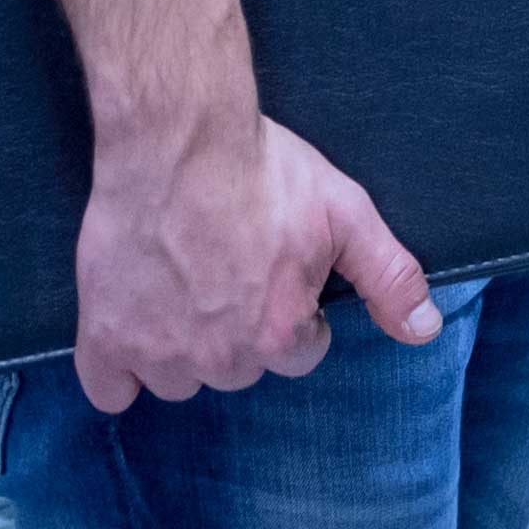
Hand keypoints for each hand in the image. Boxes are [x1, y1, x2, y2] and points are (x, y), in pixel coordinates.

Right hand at [70, 112, 432, 413]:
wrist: (180, 137)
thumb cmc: (264, 170)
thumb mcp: (347, 213)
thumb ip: (390, 278)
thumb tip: (424, 331)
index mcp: (280, 332)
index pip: (298, 352)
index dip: (290, 310)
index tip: (272, 271)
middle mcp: (221, 357)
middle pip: (238, 368)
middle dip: (238, 329)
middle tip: (226, 268)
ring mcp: (158, 353)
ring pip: (178, 381)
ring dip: (182, 347)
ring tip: (182, 284)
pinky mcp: (104, 340)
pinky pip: (109, 391)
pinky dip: (119, 370)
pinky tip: (132, 328)